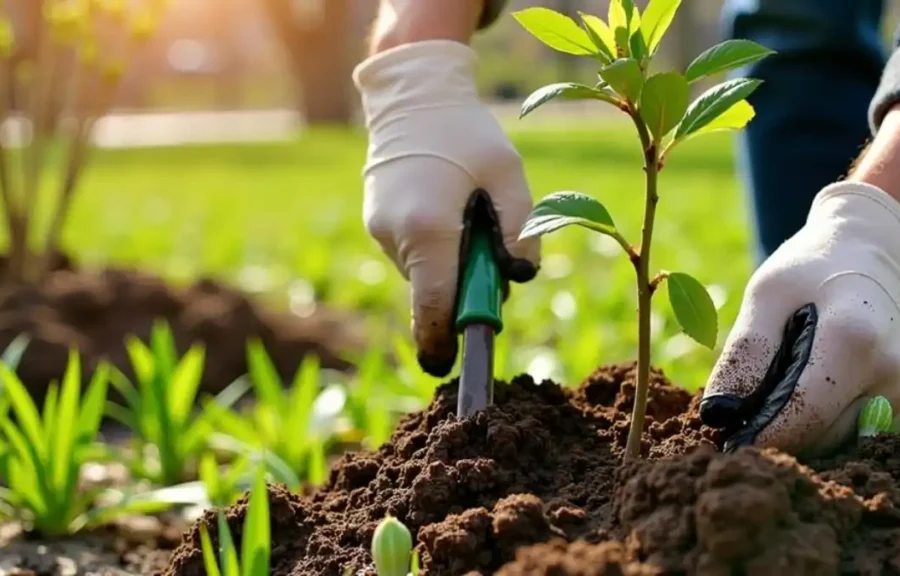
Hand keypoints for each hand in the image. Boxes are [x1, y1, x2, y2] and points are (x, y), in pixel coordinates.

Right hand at [353, 40, 539, 376]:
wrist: (411, 94)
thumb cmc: (467, 132)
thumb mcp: (509, 175)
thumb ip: (522, 230)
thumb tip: (518, 278)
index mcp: (429, 230)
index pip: (435, 308)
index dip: (446, 342)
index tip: (451, 367)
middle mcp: (397, 238)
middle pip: (435, 295)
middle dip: (466, 289)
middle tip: (490, 246)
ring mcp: (381, 232)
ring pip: (424, 276)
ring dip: (450, 264)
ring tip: (467, 212)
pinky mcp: (376, 225)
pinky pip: (412, 256)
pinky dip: (434, 249)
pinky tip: (446, 208)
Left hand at [700, 181, 899, 456]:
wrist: (873, 256)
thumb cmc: (811, 270)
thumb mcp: (767, 296)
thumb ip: (746, 353)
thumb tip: (720, 414)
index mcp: (855, 340)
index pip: (803, 413)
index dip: (760, 436)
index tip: (724, 443)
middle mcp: (888, 375)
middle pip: (817, 435)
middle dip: (772, 435)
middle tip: (735, 422)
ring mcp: (897, 394)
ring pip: (830, 441)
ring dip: (793, 432)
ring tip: (767, 395)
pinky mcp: (895, 404)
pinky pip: (843, 431)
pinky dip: (813, 425)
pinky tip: (793, 394)